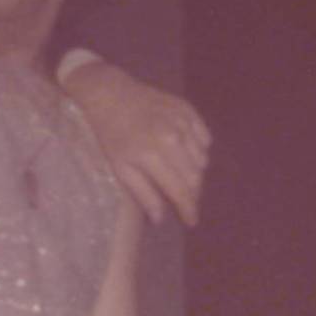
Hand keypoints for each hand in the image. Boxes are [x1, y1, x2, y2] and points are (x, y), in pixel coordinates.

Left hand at [63, 61, 210, 229]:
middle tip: (184, 201)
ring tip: (182, 178)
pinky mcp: (188, 111)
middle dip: (192, 194)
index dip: (188, 209)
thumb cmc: (111, 134)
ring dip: (195, 173)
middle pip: (195, 178)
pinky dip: (200, 151)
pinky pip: (204, 139)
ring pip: (202, 160)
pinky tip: (188, 155)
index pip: (180, 191)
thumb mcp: (120, 167)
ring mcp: (182, 123)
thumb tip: (160, 219)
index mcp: (153, 156)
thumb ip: (143, 193)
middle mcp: (173, 139)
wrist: (111, 94)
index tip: (192, 221)